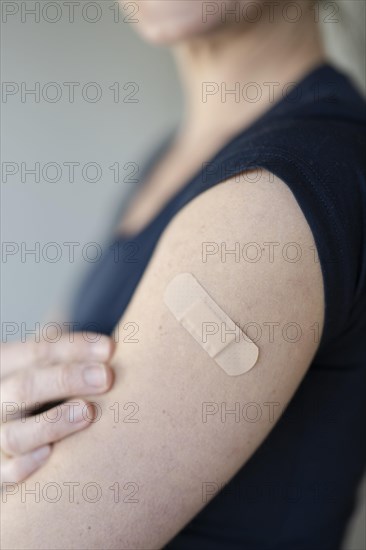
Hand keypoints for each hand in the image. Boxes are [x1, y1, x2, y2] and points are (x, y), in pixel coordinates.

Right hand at [0, 333, 114, 483]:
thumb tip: (111, 350)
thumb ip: (70, 357)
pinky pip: (7, 473)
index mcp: (5, 367)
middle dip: (66, 380)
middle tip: (106, 377)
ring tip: (88, 412)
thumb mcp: (48, 367)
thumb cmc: (45, 393)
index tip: (110, 349)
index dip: (75, 349)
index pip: (37, 352)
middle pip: (24, 388)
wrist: (11, 436)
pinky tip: (52, 454)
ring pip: (15, 435)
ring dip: (53, 423)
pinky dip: (28, 465)